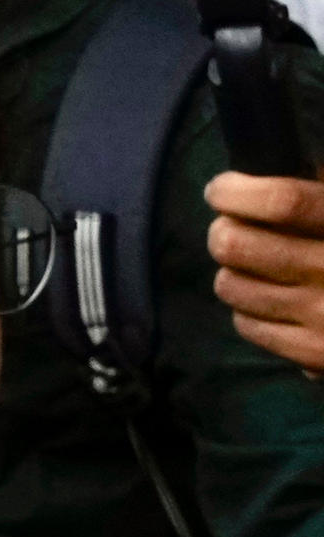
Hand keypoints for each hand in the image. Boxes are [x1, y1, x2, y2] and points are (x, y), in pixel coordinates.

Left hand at [211, 170, 323, 374]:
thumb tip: (269, 181)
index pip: (284, 202)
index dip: (239, 191)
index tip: (221, 188)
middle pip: (240, 245)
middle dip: (223, 231)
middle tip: (228, 228)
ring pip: (232, 286)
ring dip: (232, 271)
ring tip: (250, 266)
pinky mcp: (317, 355)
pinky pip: (247, 324)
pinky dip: (247, 309)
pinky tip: (269, 300)